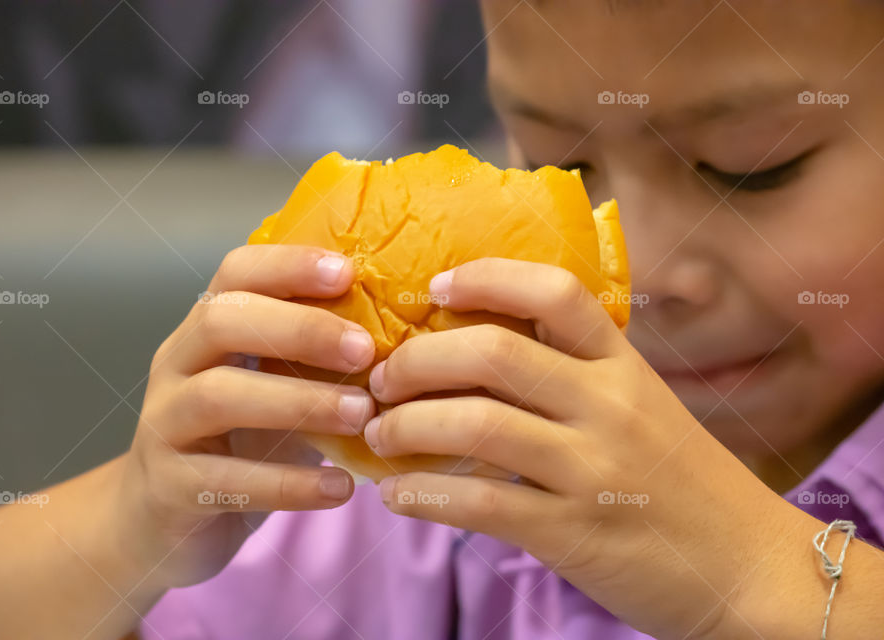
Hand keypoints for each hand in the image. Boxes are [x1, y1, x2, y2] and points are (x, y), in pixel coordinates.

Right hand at [117, 244, 376, 588]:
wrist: (159, 525)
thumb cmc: (236, 445)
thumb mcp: (273, 391)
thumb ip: (315, 362)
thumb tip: (407, 337)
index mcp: (204, 332)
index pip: (235, 274)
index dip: (288, 265)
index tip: (348, 272)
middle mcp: (176, 367)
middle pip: (222, 321)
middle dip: (299, 329)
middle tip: (366, 350)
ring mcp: (164, 426)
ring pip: (218, 396)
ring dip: (300, 402)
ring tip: (363, 416)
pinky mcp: (169, 489)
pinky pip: (227, 481)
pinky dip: (290, 484)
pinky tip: (341, 489)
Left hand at [365, 257, 802, 638]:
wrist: (751, 570)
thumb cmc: (683, 483)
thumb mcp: (644, 408)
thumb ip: (578, 378)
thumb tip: (478, 357)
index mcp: (624, 366)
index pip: (554, 293)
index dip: (486, 278)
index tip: (435, 288)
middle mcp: (608, 406)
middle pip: (493, 354)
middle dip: (417, 360)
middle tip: (382, 378)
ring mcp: (592, 470)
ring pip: (475, 425)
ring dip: (406, 425)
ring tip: (378, 434)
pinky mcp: (574, 532)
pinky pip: (479, 505)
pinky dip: (422, 497)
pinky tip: (396, 496)